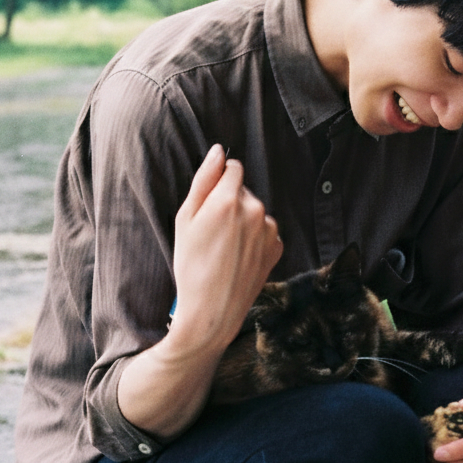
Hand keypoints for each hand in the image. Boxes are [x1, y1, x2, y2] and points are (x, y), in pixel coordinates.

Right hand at [169, 144, 283, 356]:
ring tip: (224, 248)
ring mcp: (270, 230)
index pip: (233, 167)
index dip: (219, 181)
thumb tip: (218, 151)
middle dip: (229, 202)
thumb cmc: (191, 265)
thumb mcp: (185, 220)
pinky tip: (238, 257)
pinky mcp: (277, 246)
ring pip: (255, 211)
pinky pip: (264, 231)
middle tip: (211, 232)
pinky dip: (254, 238)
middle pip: (243, 190)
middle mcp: (256, 210)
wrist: (212, 311)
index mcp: (229, 200)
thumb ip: (204, 180)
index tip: (209, 201)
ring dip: (243, 221)